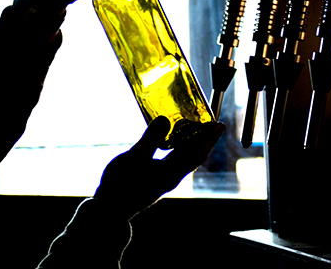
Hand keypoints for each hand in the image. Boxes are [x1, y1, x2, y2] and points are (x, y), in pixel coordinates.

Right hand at [93, 117, 224, 218]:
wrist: (111, 210)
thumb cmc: (121, 184)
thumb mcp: (135, 157)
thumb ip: (150, 138)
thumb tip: (165, 120)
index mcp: (171, 172)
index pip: (197, 152)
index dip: (208, 138)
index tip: (218, 124)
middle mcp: (172, 177)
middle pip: (195, 157)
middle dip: (206, 140)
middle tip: (214, 125)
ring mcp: (165, 181)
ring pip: (185, 161)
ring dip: (193, 145)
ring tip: (196, 131)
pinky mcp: (156, 182)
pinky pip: (175, 163)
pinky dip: (180, 151)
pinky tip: (172, 145)